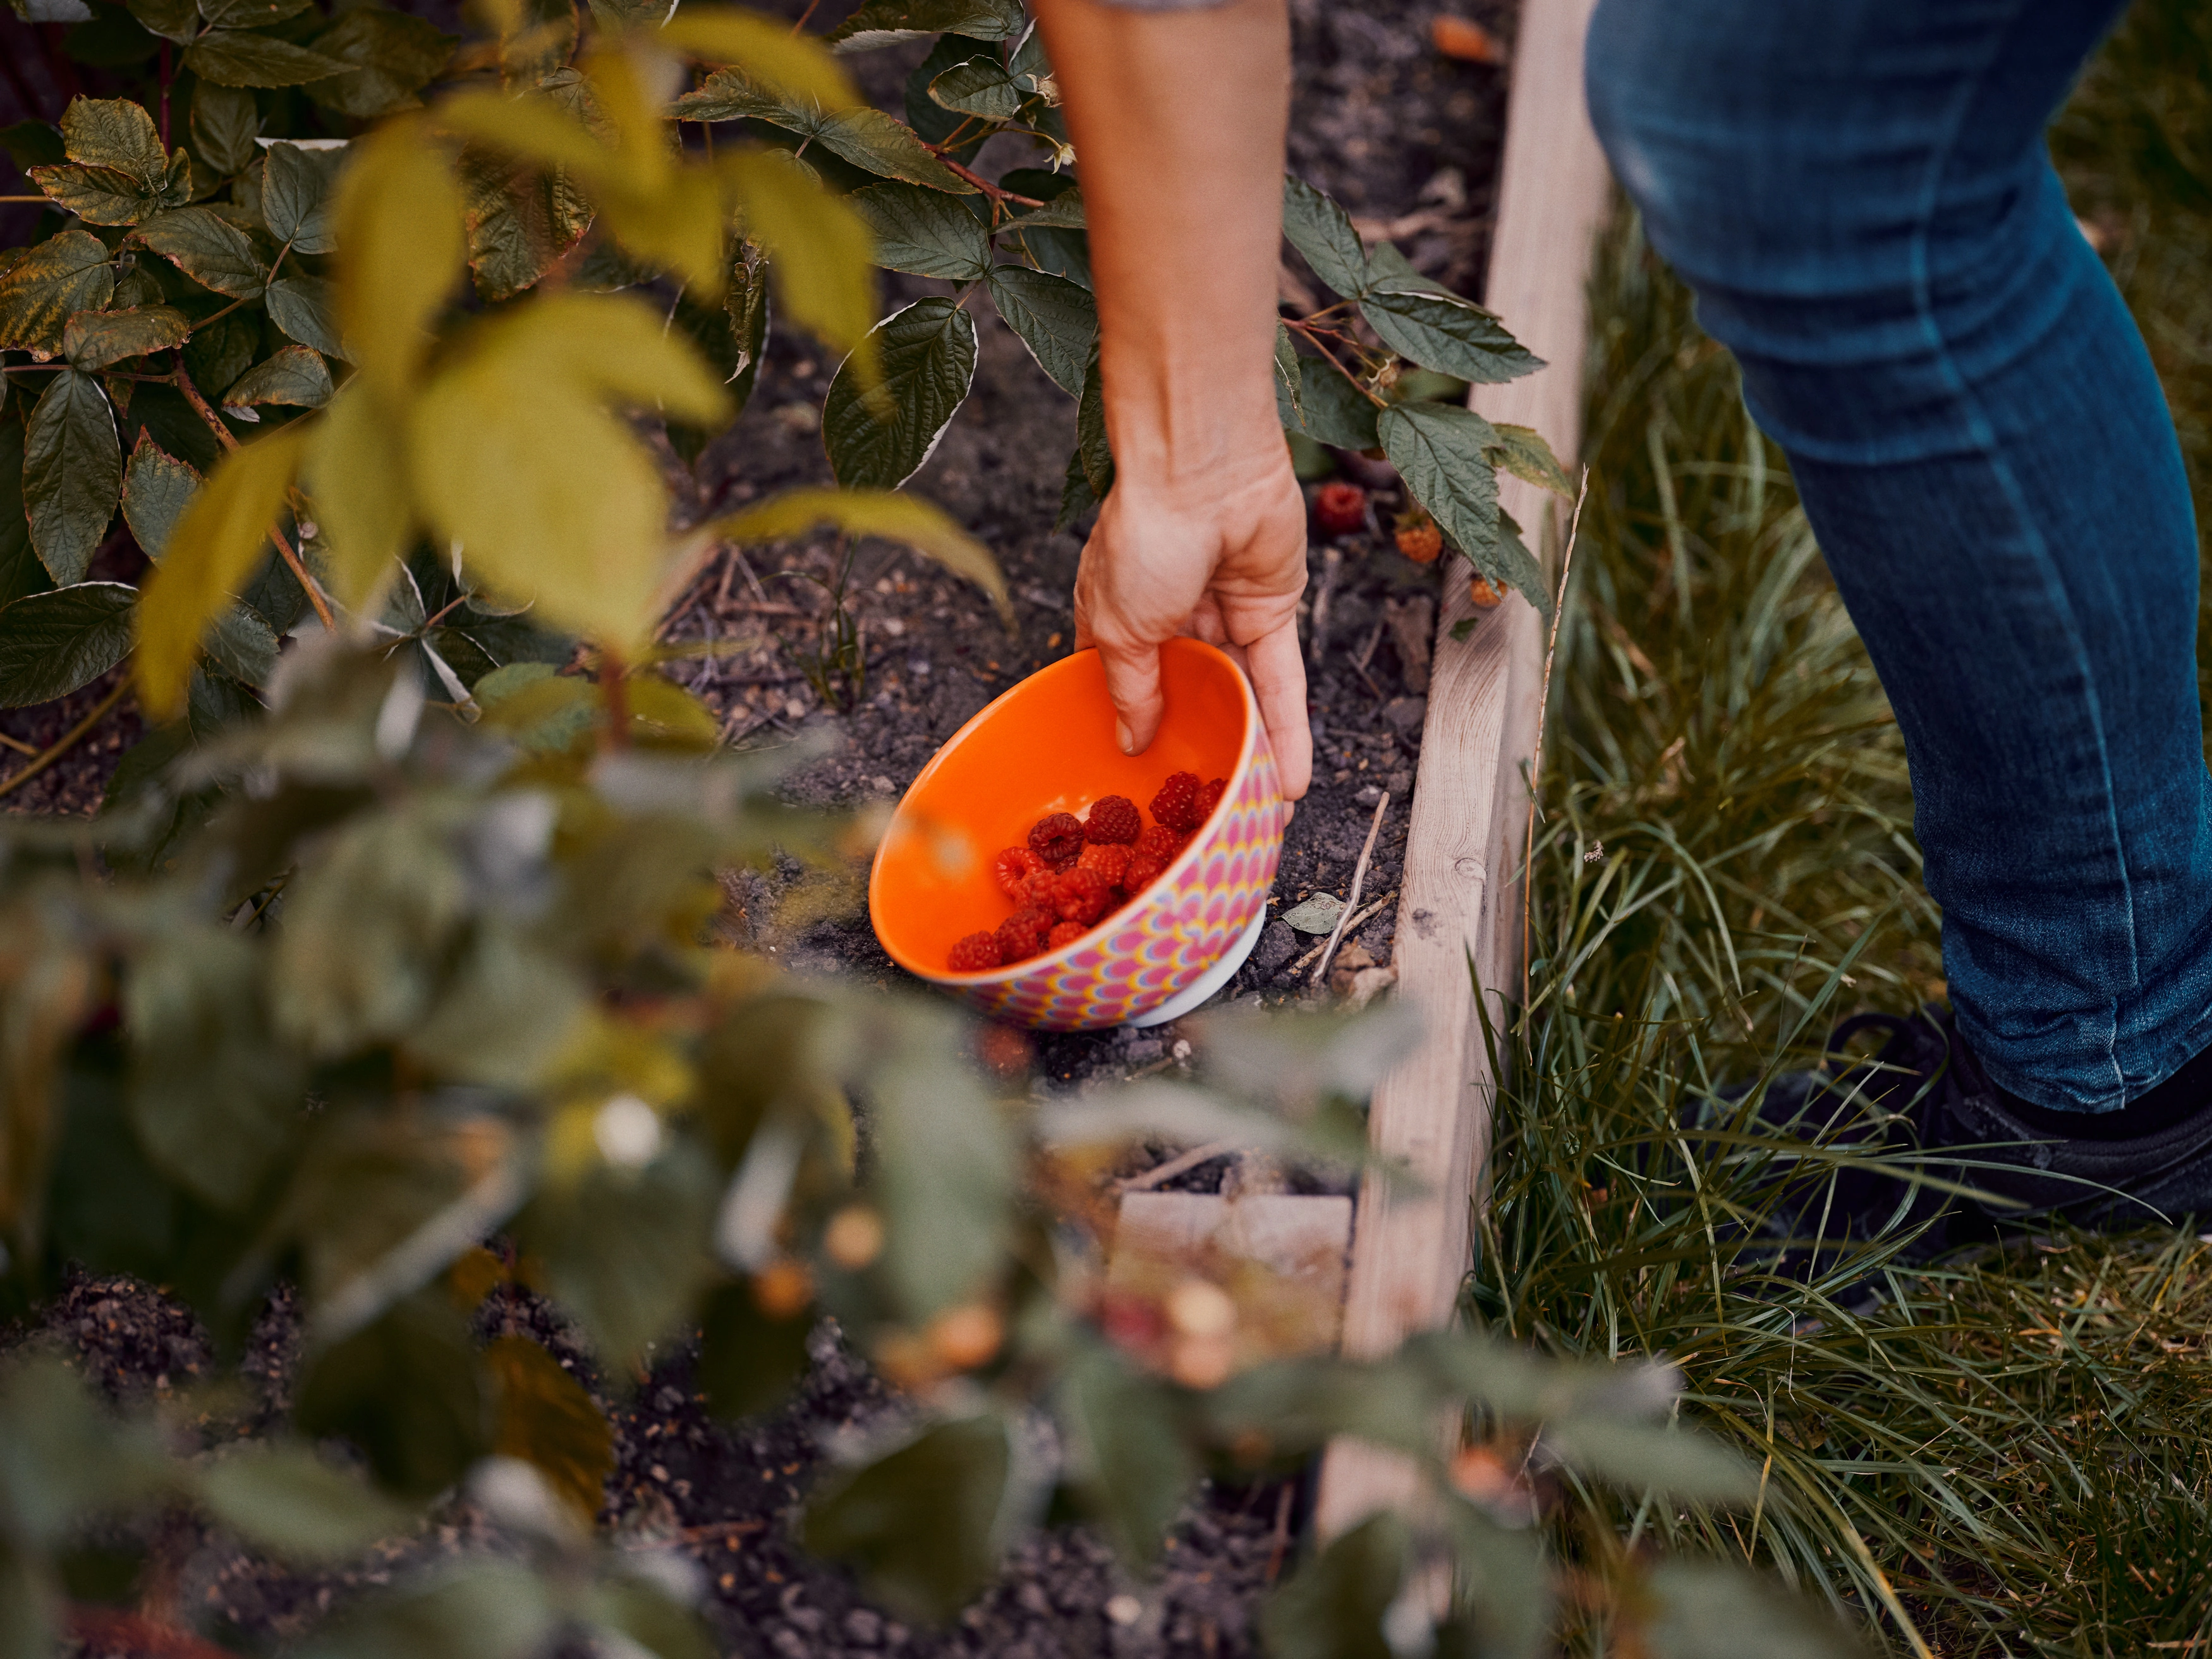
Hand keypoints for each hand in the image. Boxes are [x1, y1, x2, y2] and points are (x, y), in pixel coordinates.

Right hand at [1073, 448, 1312, 799]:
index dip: (1131, 727)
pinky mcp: (1273, 610)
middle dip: (1200, 745)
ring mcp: (1224, 615)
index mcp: (1116, 617)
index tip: (1140, 781)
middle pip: (1189, 694)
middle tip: (1208, 803)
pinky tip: (1291, 778)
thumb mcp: (1120, 629)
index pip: (1123, 684)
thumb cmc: (1145, 536)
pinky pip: (1282, 682)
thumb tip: (1131, 741)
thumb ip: (1132, 690)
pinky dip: (1289, 728)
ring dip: (1253, 747)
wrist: (1205, 469)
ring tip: (1257, 806)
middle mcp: (1171, 619)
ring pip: (1241, 694)